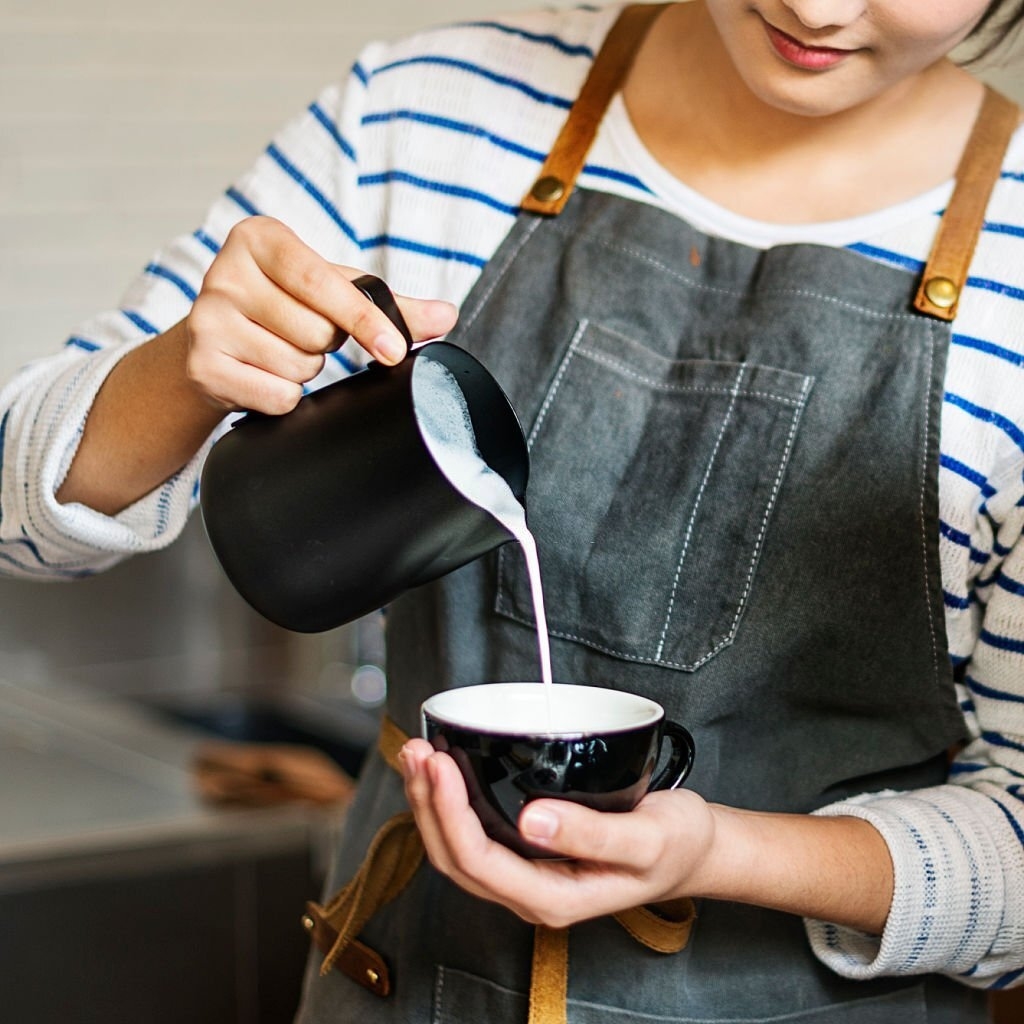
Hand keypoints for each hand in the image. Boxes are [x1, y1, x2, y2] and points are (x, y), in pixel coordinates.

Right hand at [185, 216, 457, 414]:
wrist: (206, 344)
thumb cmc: (280, 307)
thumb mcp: (329, 291)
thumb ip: (388, 304)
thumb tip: (446, 315)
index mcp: (259, 238)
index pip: (322, 282)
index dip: (363, 319)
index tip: (394, 349)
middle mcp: (224, 272)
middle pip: (316, 331)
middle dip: (326, 343)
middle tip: (305, 333)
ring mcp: (206, 320)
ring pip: (298, 366)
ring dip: (305, 370)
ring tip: (280, 351)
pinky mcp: (202, 365)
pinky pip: (277, 396)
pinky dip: (284, 396)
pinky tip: (264, 375)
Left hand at [399, 738, 716, 928]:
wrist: (693, 851)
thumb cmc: (674, 846)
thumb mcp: (645, 839)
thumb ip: (591, 834)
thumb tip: (533, 820)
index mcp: (553, 899)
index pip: (480, 862)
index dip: (450, 814)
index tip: (441, 764)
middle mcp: (530, 894)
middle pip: (455, 858)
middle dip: (428, 804)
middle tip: (418, 749)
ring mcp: (526, 876)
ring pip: (457, 849)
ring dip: (431, 802)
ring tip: (419, 754)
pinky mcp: (528, 853)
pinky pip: (474, 835)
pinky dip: (451, 802)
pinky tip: (446, 771)